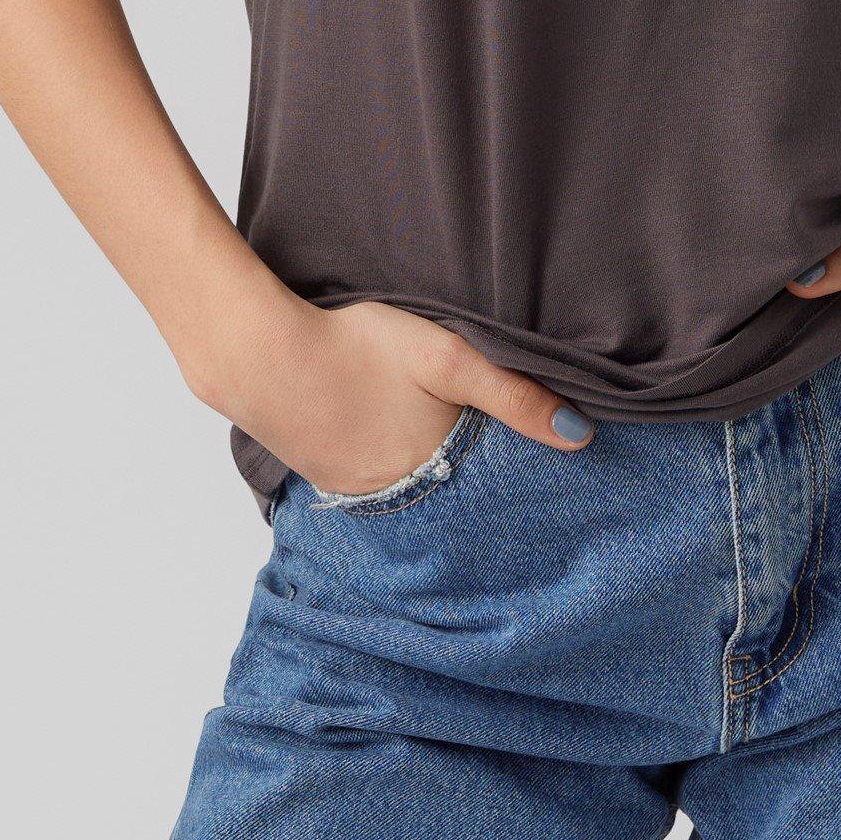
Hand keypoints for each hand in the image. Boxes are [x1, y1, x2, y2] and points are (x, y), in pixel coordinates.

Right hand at [199, 291, 595, 497]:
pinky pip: (365, 473)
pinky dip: (378, 452)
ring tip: (422, 423)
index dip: (503, 458)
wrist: (258, 354)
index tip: (515, 444)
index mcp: (433, 469)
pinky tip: (375, 423)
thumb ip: (514, 394)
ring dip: (417, 457)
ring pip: (404, 478)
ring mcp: (351, 486)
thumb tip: (582, 436)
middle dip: (463, 462)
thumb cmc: (357, 347)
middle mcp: (394, 492)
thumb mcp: (448, 357)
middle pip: (445, 479)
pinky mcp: (319, 470)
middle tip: (467, 427)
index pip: (486, 476)